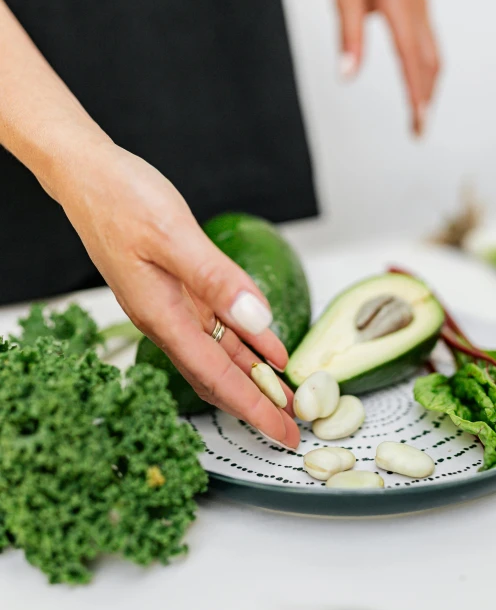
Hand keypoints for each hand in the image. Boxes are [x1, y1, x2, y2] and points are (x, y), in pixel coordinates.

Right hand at [58, 142, 299, 448]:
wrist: (88, 175)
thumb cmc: (119, 199)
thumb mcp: (172, 234)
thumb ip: (215, 279)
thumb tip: (256, 319)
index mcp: (161, 315)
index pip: (215, 376)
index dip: (252, 408)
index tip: (282, 434)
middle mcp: (167, 317)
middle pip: (218, 374)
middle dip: (256, 403)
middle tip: (292, 427)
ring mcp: (172, 302)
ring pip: (220, 351)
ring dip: (253, 375)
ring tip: (286, 394)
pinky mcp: (178, 284)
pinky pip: (217, 321)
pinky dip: (245, 336)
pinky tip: (267, 346)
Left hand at [325, 0, 439, 134]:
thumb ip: (348, 38)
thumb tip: (346, 76)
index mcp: (400, 2)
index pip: (411, 57)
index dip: (416, 92)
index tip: (418, 119)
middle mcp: (418, 5)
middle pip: (429, 61)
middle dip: (426, 98)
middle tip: (418, 130)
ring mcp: (422, 6)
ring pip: (433, 54)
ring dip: (428, 87)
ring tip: (419, 116)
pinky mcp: (419, 8)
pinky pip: (429, 44)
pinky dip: (426, 70)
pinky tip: (420, 88)